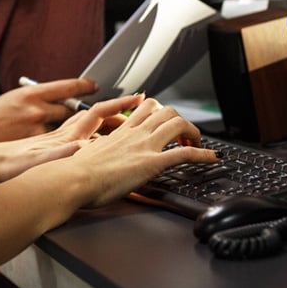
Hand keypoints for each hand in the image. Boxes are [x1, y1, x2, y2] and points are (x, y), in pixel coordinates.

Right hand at [0, 78, 98, 143]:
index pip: (68, 87)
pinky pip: (57, 142)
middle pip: (72, 108)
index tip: (94, 86)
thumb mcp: (17, 98)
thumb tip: (61, 97)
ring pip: (67, 127)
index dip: (85, 86)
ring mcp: (38, 128)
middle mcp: (37, 109)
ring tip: (83, 129)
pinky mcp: (36, 146)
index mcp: (33, 93)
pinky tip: (72, 144)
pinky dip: (64, 142)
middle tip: (94, 110)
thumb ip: (39, 98)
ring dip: (74, 128)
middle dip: (82, 109)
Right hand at [68, 96, 217, 208]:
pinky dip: (204, 154)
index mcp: (120, 132)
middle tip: (184, 136)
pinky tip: (214, 158)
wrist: (73, 179)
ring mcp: (144, 146)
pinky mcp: (152, 163)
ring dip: (194, 132)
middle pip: (166, 110)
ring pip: (177, 123)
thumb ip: (100, 153)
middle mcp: (134, 134)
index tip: (165, 119)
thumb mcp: (89, 156)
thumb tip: (97, 158)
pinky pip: (185, 153)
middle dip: (181, 120)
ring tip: (198, 144)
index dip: (160, 111)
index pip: (145, 108)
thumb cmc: (74, 173)